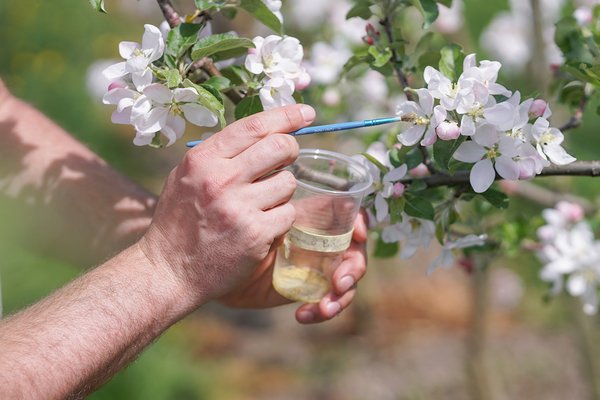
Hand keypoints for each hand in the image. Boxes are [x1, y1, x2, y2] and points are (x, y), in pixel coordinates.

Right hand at [138, 104, 314, 309]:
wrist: (170, 271)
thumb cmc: (180, 221)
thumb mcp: (187, 177)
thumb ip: (221, 154)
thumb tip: (265, 132)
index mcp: (203, 159)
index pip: (254, 126)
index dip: (286, 115)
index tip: (306, 113)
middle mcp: (221, 179)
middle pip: (281, 147)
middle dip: (291, 150)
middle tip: (286, 160)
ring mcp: (239, 208)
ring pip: (288, 182)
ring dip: (282, 191)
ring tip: (261, 204)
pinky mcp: (256, 234)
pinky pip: (288, 214)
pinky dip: (281, 219)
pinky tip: (262, 226)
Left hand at [219, 209, 367, 323]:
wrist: (217, 267)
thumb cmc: (235, 233)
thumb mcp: (257, 217)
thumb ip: (278, 208)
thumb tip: (295, 198)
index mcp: (314, 219)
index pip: (350, 216)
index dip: (360, 223)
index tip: (358, 234)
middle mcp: (321, 242)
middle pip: (355, 251)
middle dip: (354, 268)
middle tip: (340, 283)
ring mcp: (318, 269)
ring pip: (347, 280)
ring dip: (342, 295)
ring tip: (325, 307)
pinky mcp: (310, 292)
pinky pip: (329, 303)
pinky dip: (323, 310)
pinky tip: (304, 315)